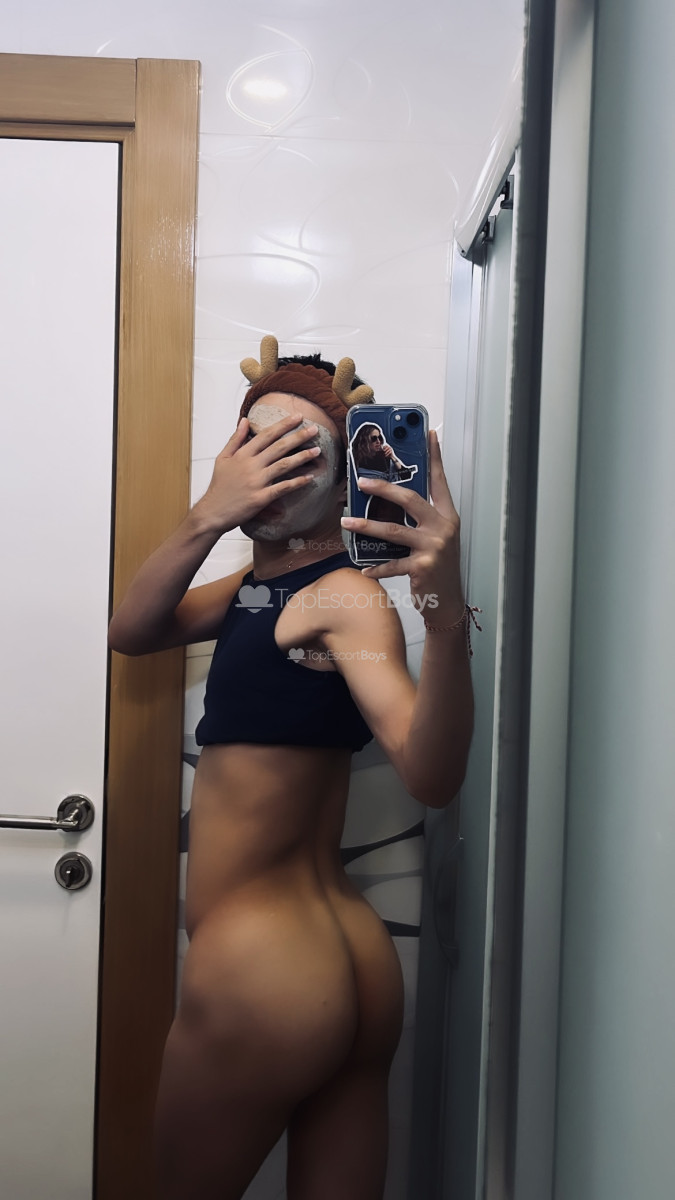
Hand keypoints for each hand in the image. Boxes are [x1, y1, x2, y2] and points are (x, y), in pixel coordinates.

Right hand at [194, 414, 321, 533]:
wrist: (213, 511)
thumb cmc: (219, 486)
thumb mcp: (222, 458)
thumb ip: (235, 438)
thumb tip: (244, 420)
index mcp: (242, 454)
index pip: (266, 435)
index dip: (283, 424)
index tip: (298, 416)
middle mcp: (251, 465)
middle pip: (279, 447)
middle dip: (298, 436)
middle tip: (314, 428)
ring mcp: (257, 482)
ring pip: (283, 465)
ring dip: (302, 457)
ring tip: (317, 450)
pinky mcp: (261, 498)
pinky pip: (283, 488)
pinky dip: (297, 482)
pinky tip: (309, 478)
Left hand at [341, 430, 463, 620]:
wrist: (449, 602)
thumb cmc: (438, 566)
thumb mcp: (436, 538)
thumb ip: (421, 518)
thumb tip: (391, 498)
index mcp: (447, 516)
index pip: (440, 481)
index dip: (434, 458)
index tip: (429, 435)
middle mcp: (442, 528)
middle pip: (409, 500)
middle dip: (383, 489)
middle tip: (361, 482)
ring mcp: (433, 548)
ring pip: (393, 531)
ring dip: (366, 526)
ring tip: (347, 523)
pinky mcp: (422, 567)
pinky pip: (392, 564)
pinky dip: (376, 567)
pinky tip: (363, 568)